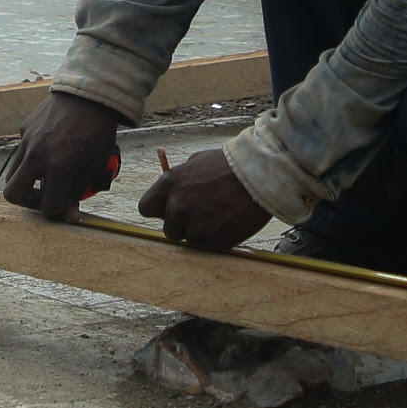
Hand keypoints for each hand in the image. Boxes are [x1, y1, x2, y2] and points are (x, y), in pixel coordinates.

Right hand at [0, 92, 123, 221]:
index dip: (56, 212)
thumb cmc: (98, 130)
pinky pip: (21, 153)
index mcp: (58, 166)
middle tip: (44, 197)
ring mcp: (27, 141)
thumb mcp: (97, 163)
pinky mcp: (24, 129)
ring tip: (45, 177)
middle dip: (28, 202)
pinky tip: (49, 150)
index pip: (47, 206)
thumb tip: (69, 210)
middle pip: (13, 194)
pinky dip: (31, 159)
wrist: (89, 94)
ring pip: (12, 174)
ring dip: (26, 182)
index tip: (64, 207)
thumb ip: (80, 189)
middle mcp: (37, 155)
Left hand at [139, 149, 271, 251]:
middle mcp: (178, 206)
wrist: (260, 176)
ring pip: (191, 240)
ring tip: (221, 214)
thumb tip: (171, 193)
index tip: (170, 211)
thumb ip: (180, 179)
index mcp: (170, 184)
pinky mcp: (214, 240)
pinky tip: (230, 221)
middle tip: (203, 214)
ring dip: (203, 232)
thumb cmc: (230, 165)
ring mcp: (196, 225)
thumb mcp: (197, 161)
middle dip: (184, 226)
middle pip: (170, 231)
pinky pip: (210, 246)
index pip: (145, 207)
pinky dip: (219, 238)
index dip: (160, 211)